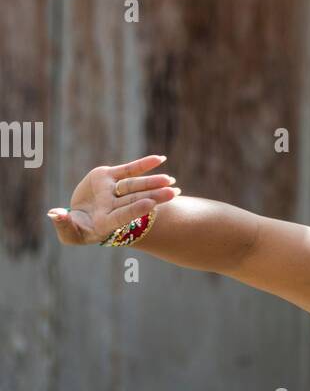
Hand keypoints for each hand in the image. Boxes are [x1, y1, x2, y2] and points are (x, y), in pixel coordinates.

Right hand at [46, 153, 180, 245]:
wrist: (80, 218)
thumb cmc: (75, 230)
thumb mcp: (68, 231)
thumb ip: (63, 224)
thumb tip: (55, 213)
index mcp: (105, 222)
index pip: (123, 215)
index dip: (135, 209)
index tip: (149, 204)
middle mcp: (113, 206)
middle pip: (136, 200)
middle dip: (155, 196)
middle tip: (173, 192)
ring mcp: (113, 191)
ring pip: (135, 186)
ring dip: (154, 182)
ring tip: (172, 181)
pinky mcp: (110, 176)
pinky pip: (129, 170)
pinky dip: (144, 164)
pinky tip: (160, 159)